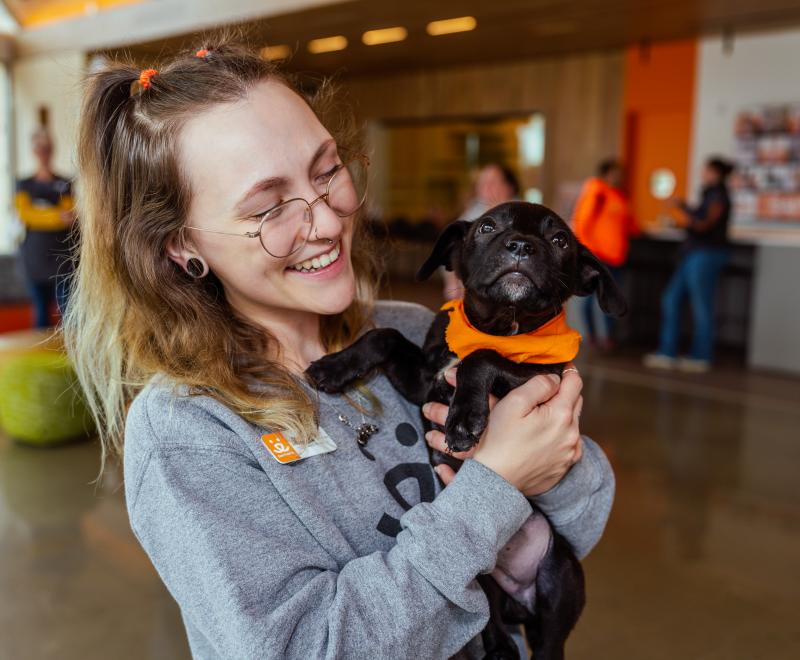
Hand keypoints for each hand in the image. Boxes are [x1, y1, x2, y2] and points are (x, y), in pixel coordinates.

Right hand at [423, 366, 582, 496]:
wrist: (495, 481)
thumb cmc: (499, 441)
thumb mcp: (513, 403)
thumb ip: (538, 385)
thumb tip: (554, 379)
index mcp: (562, 415)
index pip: (575, 382)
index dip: (565, 371)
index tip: (557, 368)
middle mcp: (572, 434)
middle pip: (575, 402)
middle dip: (561, 395)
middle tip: (539, 396)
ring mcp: (570, 453)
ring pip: (571, 423)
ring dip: (559, 417)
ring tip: (536, 419)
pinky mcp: (564, 467)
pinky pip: (568, 444)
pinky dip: (558, 437)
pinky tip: (539, 439)